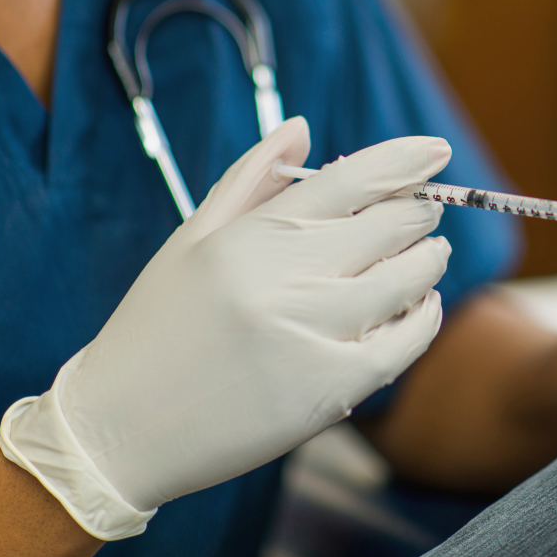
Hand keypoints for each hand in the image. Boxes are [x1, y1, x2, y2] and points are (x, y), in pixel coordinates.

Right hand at [0, 118, 451, 538]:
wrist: (121, 429)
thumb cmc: (157, 326)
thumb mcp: (192, 239)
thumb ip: (252, 178)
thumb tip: (303, 127)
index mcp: (252, 236)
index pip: (351, 178)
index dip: (405, 160)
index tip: (435, 150)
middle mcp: (285, 280)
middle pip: (391, 224)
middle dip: (420, 211)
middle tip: (424, 210)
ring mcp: (311, 335)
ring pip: (409, 279)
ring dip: (429, 259)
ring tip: (426, 254)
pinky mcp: (330, 390)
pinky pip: (406, 343)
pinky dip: (425, 318)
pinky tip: (420, 306)